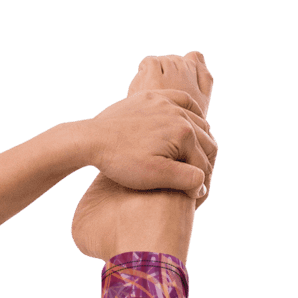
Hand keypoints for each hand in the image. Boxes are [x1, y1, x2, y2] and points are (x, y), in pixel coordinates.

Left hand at [80, 50, 217, 199]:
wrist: (92, 139)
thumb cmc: (121, 162)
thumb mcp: (154, 176)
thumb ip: (185, 179)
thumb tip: (203, 184)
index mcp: (185, 133)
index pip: (202, 164)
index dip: (200, 186)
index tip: (195, 200)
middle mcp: (181, 113)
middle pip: (206, 142)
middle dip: (205, 164)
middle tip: (198, 182)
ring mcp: (167, 102)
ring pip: (198, 121)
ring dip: (201, 140)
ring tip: (196, 159)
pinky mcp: (153, 97)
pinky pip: (182, 101)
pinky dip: (191, 113)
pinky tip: (190, 124)